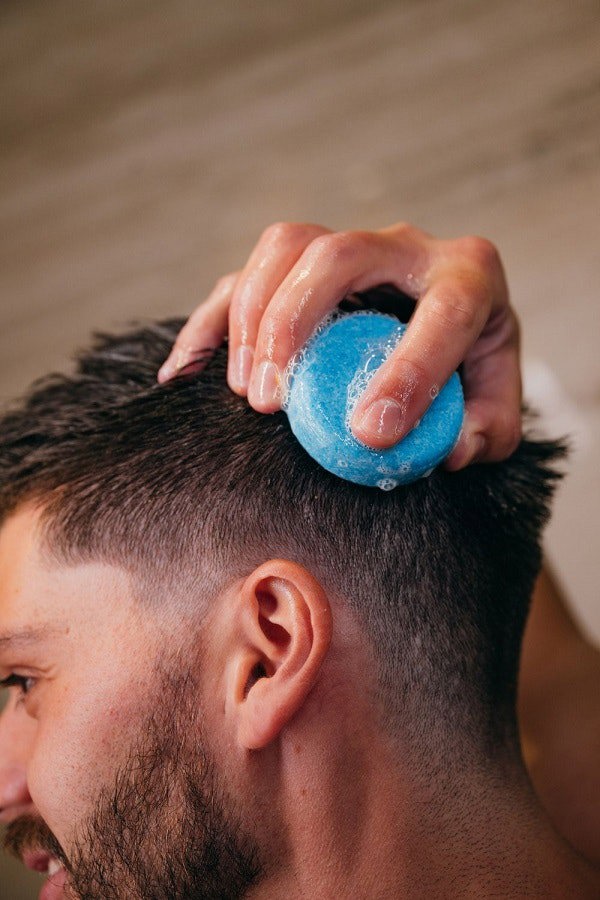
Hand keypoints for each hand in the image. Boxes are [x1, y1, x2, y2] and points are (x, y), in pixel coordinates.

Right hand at [158, 221, 520, 468]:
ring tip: (245, 391)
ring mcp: (350, 248)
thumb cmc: (473, 381)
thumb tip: (446, 451)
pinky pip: (244, 275)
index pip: (442, 312)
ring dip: (252, 316)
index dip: (408, 371)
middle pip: (338, 254)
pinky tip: (185, 372)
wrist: (451, 342)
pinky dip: (210, 322)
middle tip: (271, 401)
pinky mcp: (302, 267)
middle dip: (293, 324)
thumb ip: (485, 436)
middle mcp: (406, 249)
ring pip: (286, 245)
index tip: (368, 434)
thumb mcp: (496, 417)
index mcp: (468, 279)